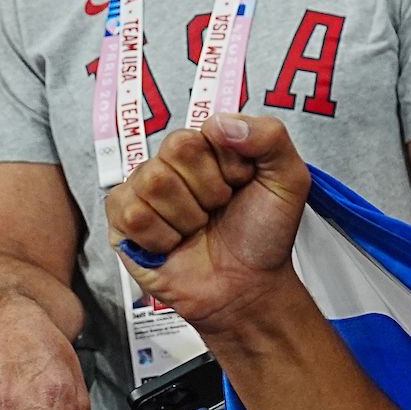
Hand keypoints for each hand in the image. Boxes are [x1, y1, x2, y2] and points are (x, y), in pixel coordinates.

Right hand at [104, 114, 312, 343]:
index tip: (243, 184)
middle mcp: (173, 163)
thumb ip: (270, 137)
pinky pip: (133, 213)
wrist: (248, 286)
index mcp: (209, 147)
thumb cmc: (264, 234)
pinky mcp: (122, 222)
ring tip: (198, 229)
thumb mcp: (288, 180)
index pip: (206, 128)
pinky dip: (163, 237)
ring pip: (154, 180)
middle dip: (210, 188)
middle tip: (220, 209)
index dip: (230, 163)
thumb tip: (221, 123)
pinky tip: (175, 245)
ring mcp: (143, 190)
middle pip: (176, 147)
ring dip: (188, 216)